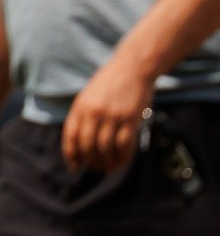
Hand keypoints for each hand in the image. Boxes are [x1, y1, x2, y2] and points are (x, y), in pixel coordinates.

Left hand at [62, 55, 155, 172]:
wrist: (132, 68)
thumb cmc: (111, 83)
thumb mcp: (90, 96)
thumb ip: (84, 115)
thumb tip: (81, 142)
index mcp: (81, 106)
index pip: (71, 135)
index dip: (71, 154)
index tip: (75, 166)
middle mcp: (94, 111)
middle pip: (88, 144)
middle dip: (90, 160)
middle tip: (96, 168)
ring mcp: (113, 115)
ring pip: (106, 147)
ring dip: (106, 161)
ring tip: (108, 167)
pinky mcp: (130, 118)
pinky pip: (124, 144)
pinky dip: (122, 157)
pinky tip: (121, 162)